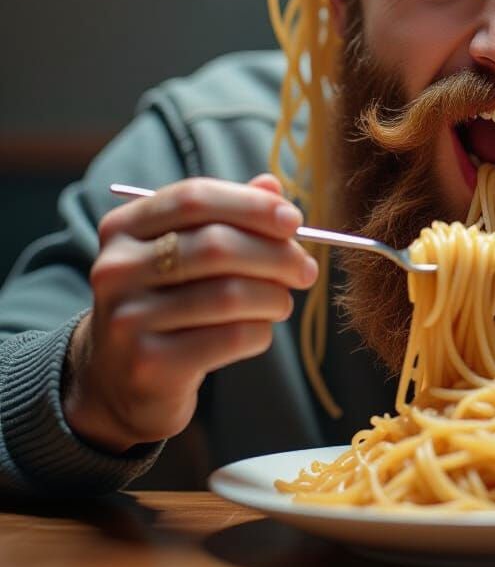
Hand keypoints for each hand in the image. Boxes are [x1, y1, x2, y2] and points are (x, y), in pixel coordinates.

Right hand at [63, 174, 317, 453]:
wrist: (121, 380)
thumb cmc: (168, 301)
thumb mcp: (185, 252)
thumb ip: (227, 215)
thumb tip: (272, 186)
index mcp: (123, 228)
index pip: (194, 198)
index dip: (252, 205)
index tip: (294, 221)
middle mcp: (116, 268)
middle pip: (216, 245)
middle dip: (276, 255)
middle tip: (305, 269)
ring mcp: (127, 319)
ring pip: (228, 294)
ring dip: (273, 297)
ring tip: (283, 302)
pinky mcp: (148, 365)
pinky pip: (230, 338)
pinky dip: (260, 331)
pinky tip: (261, 330)